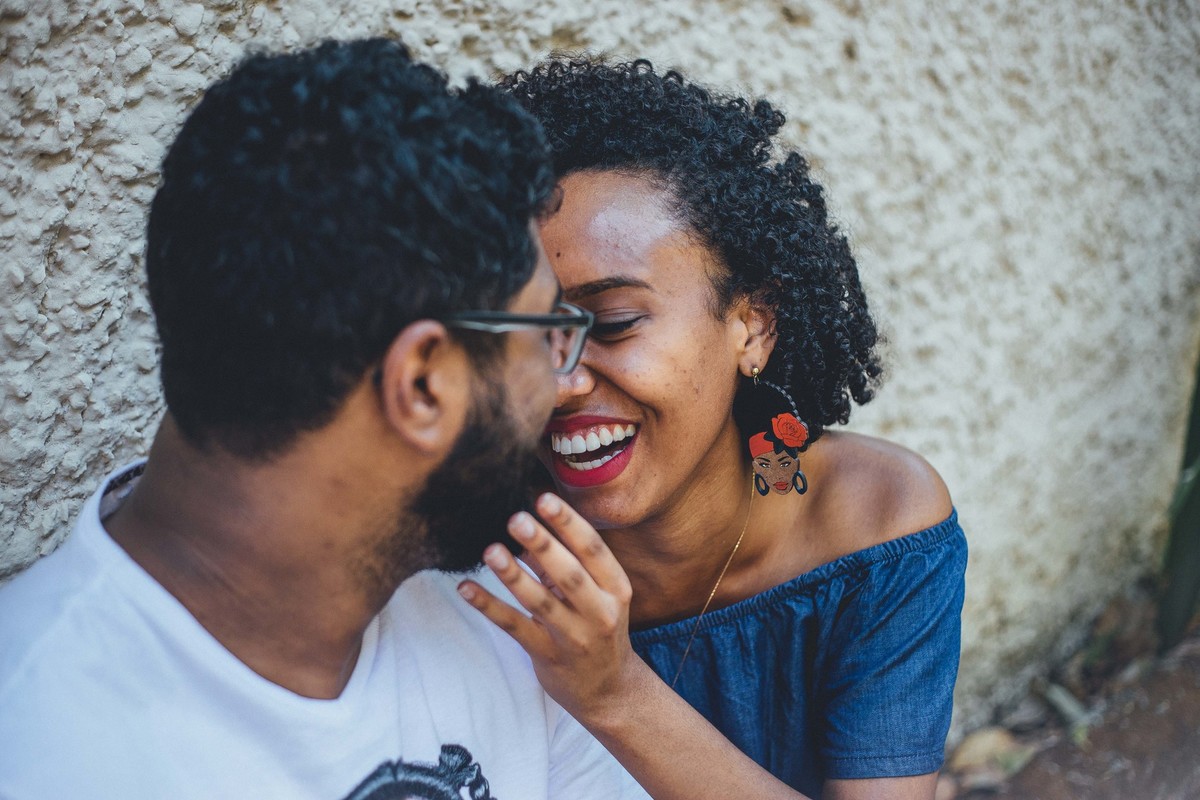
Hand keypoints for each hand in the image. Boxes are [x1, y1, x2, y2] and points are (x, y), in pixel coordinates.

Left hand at [457, 493, 641, 721]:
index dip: (569, 523)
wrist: (610, 691)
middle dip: (544, 546)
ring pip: (541, 604)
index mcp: (615, 588)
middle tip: (517, 519)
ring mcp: (575, 638)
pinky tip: (466, 589)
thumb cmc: (598, 628)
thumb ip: (564, 563)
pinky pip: (516, 628)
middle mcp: (601, 612)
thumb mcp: (595, 594)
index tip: (544, 498)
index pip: (593, 550)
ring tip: (491, 552)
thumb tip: (525, 532)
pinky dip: (489, 607)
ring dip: (514, 576)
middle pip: (571, 575)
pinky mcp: (549, 657)